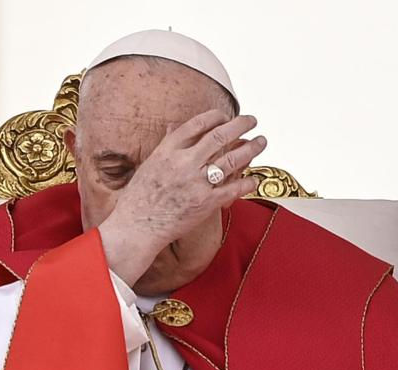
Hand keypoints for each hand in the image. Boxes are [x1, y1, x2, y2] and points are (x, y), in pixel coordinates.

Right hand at [98, 109, 266, 285]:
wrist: (137, 226)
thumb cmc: (139, 198)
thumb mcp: (150, 164)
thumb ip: (166, 145)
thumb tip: (173, 127)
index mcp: (168, 150)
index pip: (197, 124)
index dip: (216, 116)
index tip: (226, 115)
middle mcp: (183, 163)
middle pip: (219, 136)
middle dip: (240, 125)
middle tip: (252, 121)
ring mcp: (195, 183)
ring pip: (231, 159)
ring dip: (250, 148)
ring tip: (261, 141)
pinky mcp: (205, 203)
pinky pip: (233, 189)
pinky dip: (246, 182)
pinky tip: (254, 178)